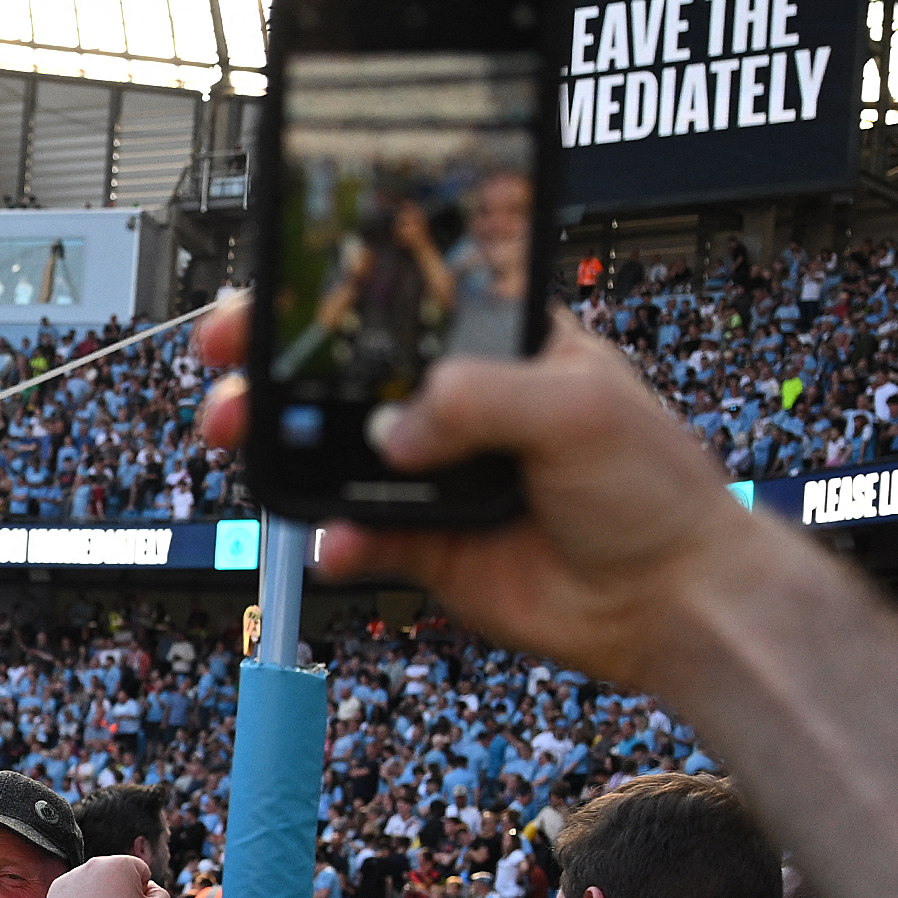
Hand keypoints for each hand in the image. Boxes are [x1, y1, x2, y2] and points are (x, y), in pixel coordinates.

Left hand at [47, 851, 172, 897]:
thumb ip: (160, 892)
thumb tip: (147, 885)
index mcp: (119, 863)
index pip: (140, 870)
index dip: (141, 892)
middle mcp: (92, 863)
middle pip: (116, 873)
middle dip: (120, 890)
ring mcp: (71, 875)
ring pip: (95, 882)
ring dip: (100, 895)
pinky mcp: (56, 889)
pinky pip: (76, 891)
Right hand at [191, 296, 765, 691]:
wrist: (668, 600)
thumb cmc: (653, 488)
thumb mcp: (576, 408)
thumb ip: (476, 397)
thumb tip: (391, 428)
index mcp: (497, 347)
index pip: (399, 306)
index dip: (329, 298)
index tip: (268, 301)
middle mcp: (458, 406)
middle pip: (342, 379)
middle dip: (272, 373)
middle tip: (228, 377)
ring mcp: (433, 475)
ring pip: (333, 456)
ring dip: (282, 452)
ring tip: (246, 448)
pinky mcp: (422, 544)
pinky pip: (354, 536)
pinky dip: (334, 540)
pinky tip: (339, 540)